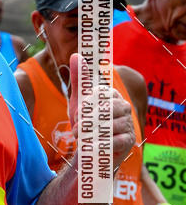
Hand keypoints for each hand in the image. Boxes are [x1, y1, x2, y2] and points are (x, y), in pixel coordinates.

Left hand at [68, 53, 134, 169]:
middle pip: (106, 110)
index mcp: (111, 94)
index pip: (99, 95)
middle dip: (88, 120)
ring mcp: (128, 123)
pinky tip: (91, 147)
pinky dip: (101, 144)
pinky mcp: (129, 140)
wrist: (90, 150)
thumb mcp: (78, 101)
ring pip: (110, 125)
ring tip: (81, 139)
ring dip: (91, 134)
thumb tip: (76, 55)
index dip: (84, 107)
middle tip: (76, 130)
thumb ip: (79, 79)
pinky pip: (116, 140)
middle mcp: (123, 106)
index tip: (76, 115)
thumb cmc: (85, 123)